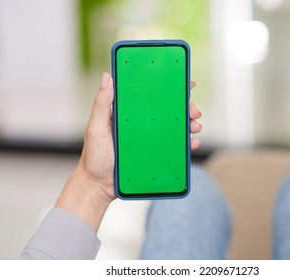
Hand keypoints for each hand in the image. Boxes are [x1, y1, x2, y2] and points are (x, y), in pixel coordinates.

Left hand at [56, 73, 202, 231]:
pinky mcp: (154, 153)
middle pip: (167, 110)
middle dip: (185, 107)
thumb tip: (107, 76)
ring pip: (173, 127)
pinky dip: (185, 143)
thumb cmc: (94, 157)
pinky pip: (173, 146)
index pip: (150, 95)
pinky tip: (192, 143)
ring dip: (188, 124)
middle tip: (194, 111)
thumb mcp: (96, 127)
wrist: (98, 186)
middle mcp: (141, 123)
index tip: (184, 82)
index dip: (168, 87)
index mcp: (128, 113)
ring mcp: (149, 139)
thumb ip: (101, 103)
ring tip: (195, 126)